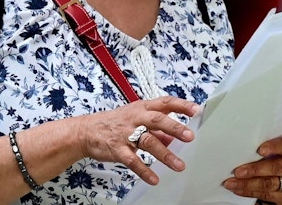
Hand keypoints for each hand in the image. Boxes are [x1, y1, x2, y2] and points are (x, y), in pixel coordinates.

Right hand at [70, 96, 198, 185]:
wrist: (86, 131)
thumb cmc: (114, 123)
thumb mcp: (136, 119)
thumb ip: (157, 129)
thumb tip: (175, 137)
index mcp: (141, 108)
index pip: (164, 102)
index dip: (180, 105)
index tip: (196, 110)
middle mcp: (135, 119)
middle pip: (157, 120)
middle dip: (175, 128)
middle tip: (190, 137)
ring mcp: (125, 134)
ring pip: (147, 142)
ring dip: (164, 154)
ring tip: (179, 165)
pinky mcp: (117, 149)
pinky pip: (132, 161)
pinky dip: (144, 170)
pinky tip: (154, 178)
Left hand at [222, 133, 281, 202]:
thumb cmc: (280, 149)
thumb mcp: (278, 140)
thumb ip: (267, 140)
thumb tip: (242, 142)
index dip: (274, 147)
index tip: (259, 149)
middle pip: (278, 168)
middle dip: (255, 170)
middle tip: (238, 171)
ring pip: (270, 184)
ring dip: (247, 184)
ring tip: (231, 182)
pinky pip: (267, 195)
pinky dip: (249, 192)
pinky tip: (238, 189)